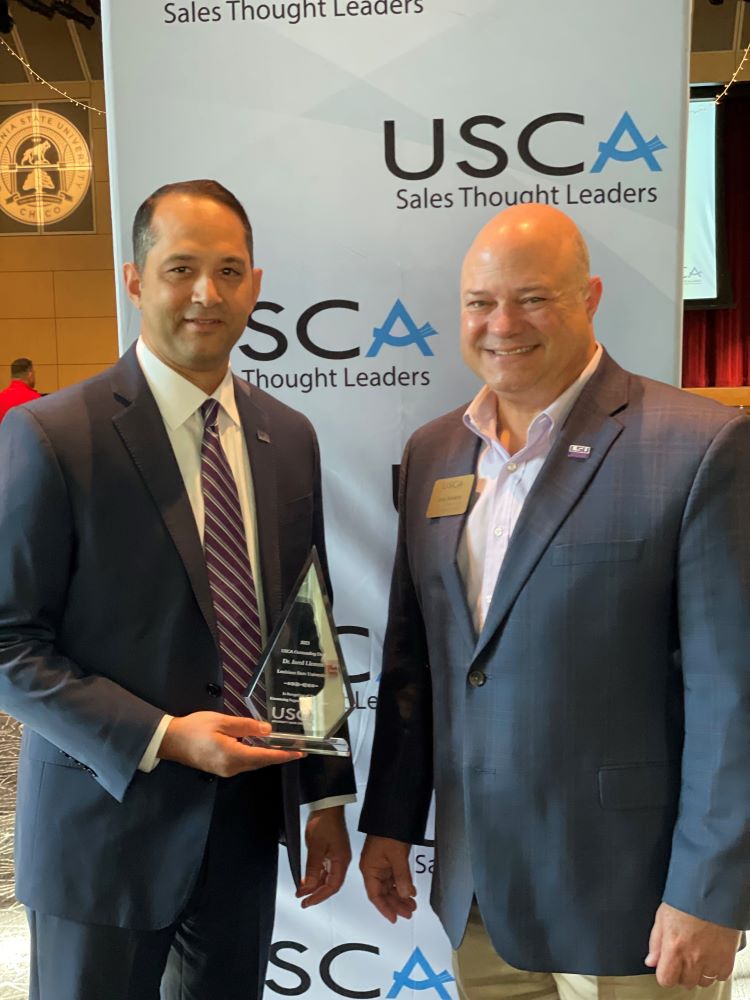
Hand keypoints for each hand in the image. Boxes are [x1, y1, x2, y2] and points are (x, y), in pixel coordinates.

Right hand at [158, 712, 303, 775]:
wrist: (170, 740)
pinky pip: (244, 763)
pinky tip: (261, 746)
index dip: (284, 755)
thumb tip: (268, 729)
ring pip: (253, 763)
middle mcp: (232, 767)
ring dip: (267, 755)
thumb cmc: (195, 728)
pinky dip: (255, 755)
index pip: (265, 756)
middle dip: (279, 755)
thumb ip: (246, 726)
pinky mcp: (221, 768)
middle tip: (296, 747)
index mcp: (233, 755)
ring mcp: (226, 770)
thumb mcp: (221, 721)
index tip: (300, 753)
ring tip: (283, 746)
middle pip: (261, 762)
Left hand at [296, 806, 350, 907]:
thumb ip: (312, 868)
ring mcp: (336, 855)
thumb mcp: (315, 847)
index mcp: (341, 860)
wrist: (327, 805)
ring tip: (301, 892)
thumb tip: (308, 887)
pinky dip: (315, 875)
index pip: (333, 886)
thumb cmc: (325, 822)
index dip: (320, 896)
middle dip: (316, 894)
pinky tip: (306, 879)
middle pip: (330, 884)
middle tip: (303, 901)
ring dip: (314, 885)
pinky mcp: (331, 850)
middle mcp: (341, 860)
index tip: (308, 902)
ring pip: (326, 877)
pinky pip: (324, 868)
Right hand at [359, 835, 416, 922]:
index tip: (394, 918)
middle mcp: (373, 868)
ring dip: (400, 896)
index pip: (375, 895)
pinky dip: (402, 885)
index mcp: (369, 869)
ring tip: (412, 905)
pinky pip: (394, 877)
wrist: (392, 815)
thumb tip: (406, 894)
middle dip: (396, 904)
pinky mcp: (388, 859)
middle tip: (409, 912)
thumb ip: (402, 877)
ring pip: (389, 886)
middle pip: (383, 892)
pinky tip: (410, 891)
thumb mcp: (397, 856)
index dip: (385, 908)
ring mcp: (380, 864)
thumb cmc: (388, 832)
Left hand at [645, 902, 740, 987]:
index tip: (666, 966)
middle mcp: (693, 958)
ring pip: (702, 981)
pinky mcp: (727, 959)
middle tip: (682, 956)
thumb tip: (651, 961)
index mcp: (674, 947)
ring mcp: (711, 960)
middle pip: (684, 982)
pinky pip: (720, 976)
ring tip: (697, 955)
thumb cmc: (687, 899)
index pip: (666, 979)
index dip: (665, 973)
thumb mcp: (662, 916)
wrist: (713, 892)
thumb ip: (655, 942)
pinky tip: (710, 956)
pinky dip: (715, 969)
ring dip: (698, 972)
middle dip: (681, 972)